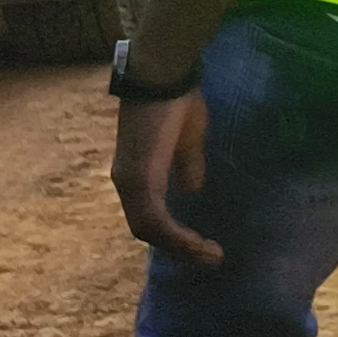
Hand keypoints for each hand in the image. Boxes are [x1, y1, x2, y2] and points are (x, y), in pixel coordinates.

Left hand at [112, 92, 221, 265]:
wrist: (163, 77)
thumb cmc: (177, 102)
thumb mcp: (188, 141)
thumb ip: (188, 167)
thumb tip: (193, 191)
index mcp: (138, 175)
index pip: (150, 216)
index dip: (174, 235)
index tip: (204, 246)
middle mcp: (127, 184)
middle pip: (148, 230)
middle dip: (179, 249)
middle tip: (210, 259)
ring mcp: (131, 183)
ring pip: (150, 230)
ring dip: (180, 247)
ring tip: (209, 255)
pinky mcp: (141, 179)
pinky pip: (155, 220)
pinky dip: (176, 236)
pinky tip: (198, 243)